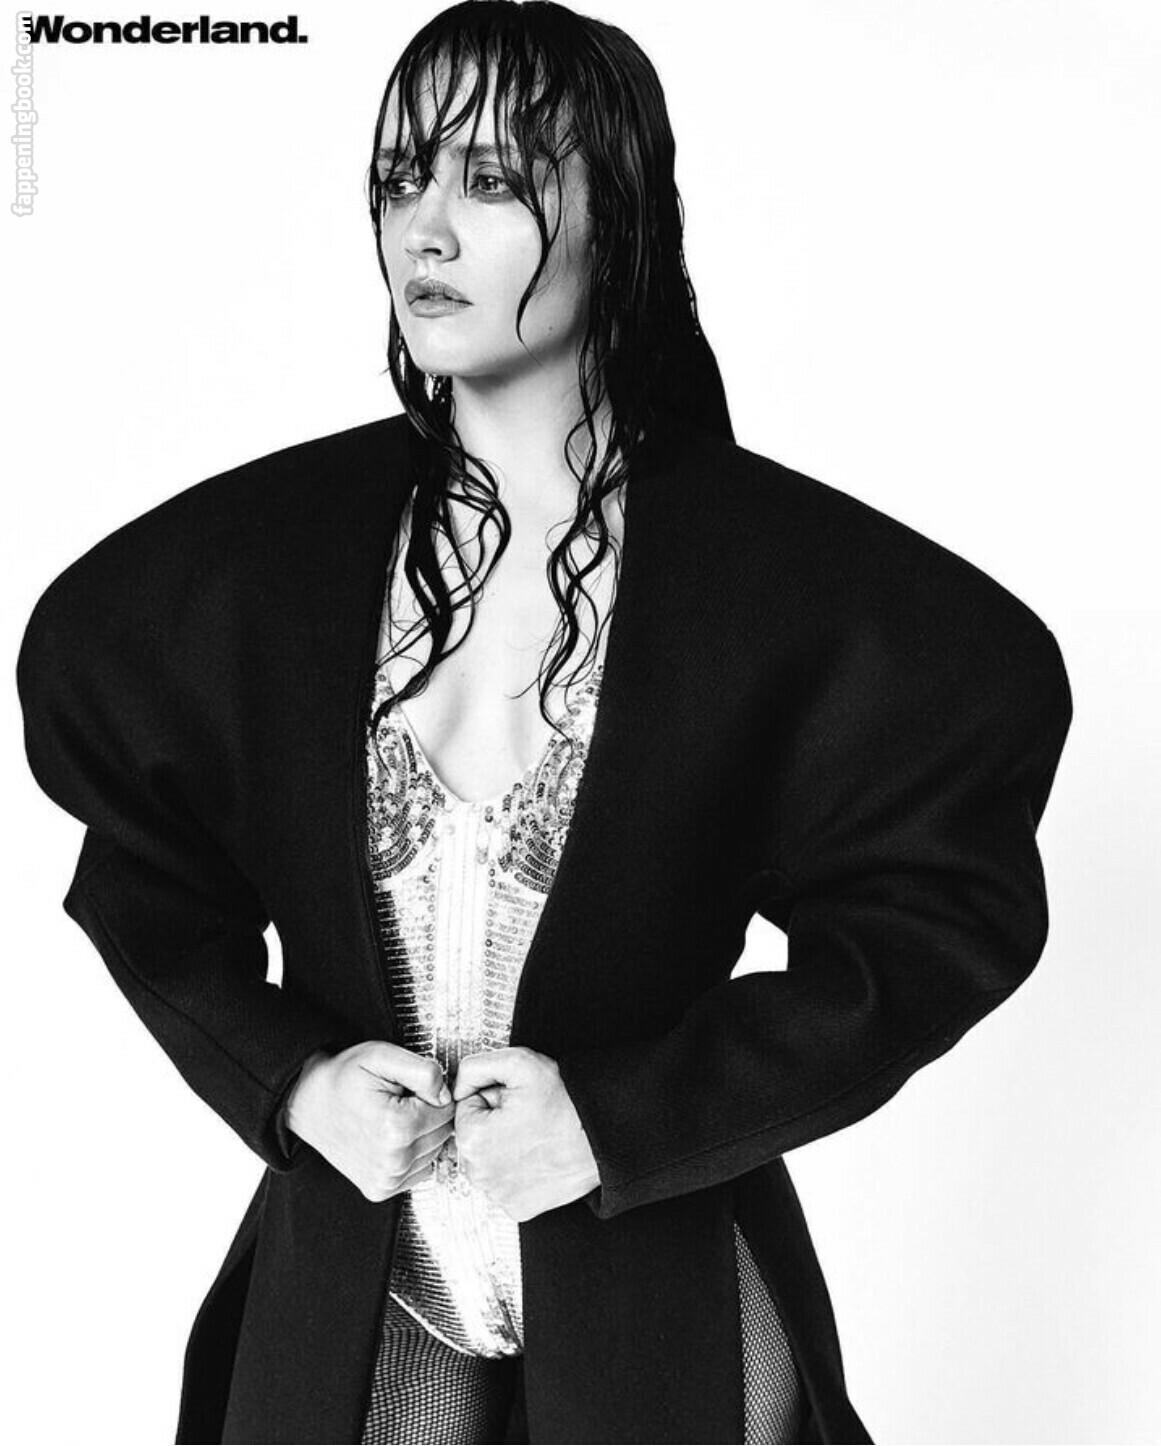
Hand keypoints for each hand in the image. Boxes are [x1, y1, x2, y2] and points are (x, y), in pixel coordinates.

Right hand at [285, 1041, 454, 1202]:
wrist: (308, 1101)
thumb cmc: (343, 1077)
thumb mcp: (382, 1056)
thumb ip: (423, 1070)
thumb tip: (447, 1094)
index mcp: (396, 1127)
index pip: (447, 1109)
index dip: (431, 1093)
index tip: (408, 1088)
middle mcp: (393, 1160)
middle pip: (443, 1132)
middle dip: (427, 1113)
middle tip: (398, 1101)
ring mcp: (386, 1179)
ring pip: (434, 1151)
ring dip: (420, 1134)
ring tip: (391, 1118)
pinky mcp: (381, 1189)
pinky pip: (420, 1169)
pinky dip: (412, 1153)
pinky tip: (390, 1137)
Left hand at [452, 1047, 600, 1221]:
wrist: (603, 1136)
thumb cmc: (567, 1102)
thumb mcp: (518, 1063)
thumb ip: (475, 1067)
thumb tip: (457, 1087)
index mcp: (473, 1138)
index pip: (467, 1107)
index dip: (493, 1097)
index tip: (516, 1101)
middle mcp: (480, 1174)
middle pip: (476, 1135)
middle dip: (495, 1123)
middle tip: (527, 1118)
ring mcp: (499, 1195)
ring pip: (489, 1160)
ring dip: (504, 1148)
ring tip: (535, 1137)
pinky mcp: (517, 1209)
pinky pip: (505, 1184)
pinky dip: (517, 1172)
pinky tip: (538, 1159)